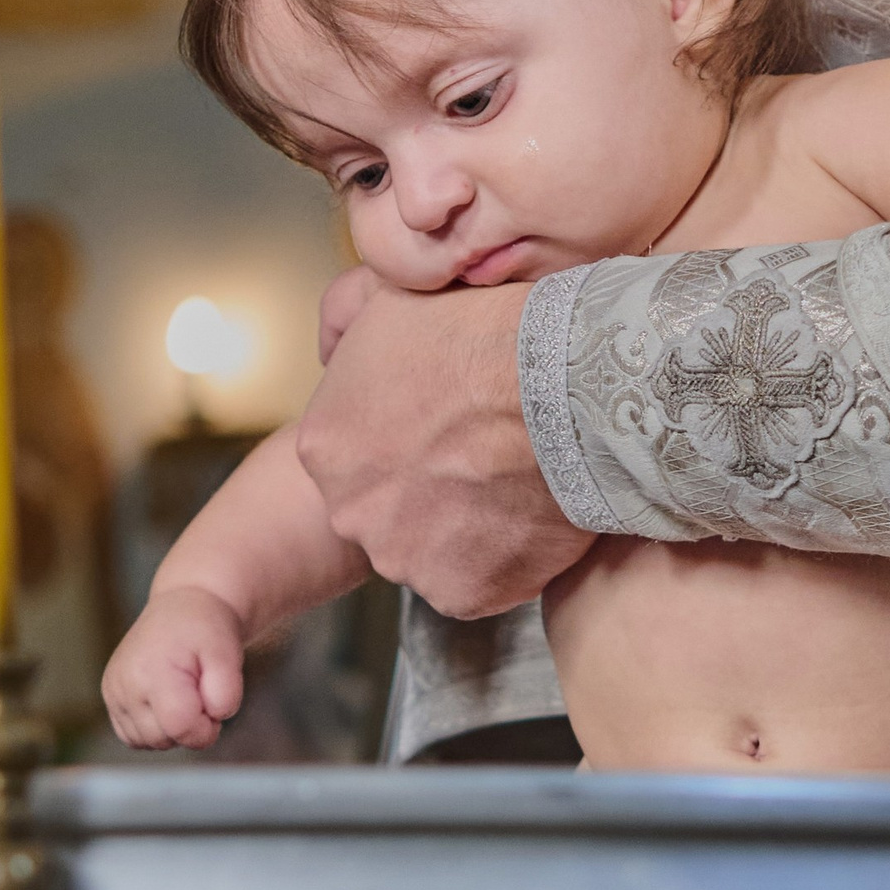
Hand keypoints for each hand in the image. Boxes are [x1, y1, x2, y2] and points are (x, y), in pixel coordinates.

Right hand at [102, 586, 244, 750]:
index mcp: (152, 671)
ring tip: (183, 694)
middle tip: (200, 693)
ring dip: (172, 730)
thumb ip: (227, 691)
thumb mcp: (228, 653)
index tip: (214, 704)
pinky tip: (167, 702)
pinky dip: (155, 728)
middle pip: (163, 739)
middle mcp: (124, 684)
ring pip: (148, 742)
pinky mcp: (110, 697)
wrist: (181, 609)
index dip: (206, 727)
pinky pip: (133, 736)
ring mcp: (113, 692)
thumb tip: (213, 717)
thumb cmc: (206, 630)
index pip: (180, 727)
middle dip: (190, 727)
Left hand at [295, 279, 591, 616]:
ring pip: (432, 547)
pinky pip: (480, 582)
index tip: (449, 416)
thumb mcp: (390, 296)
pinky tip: (533, 512)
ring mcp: (405, 558)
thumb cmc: (486, 331)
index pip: (358, 451)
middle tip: (484, 449)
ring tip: (515, 478)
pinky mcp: (462, 593)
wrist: (565, 383)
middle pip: (388, 505)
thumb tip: (332, 344)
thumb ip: (344, 319)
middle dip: (429, 485)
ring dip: (467, 525)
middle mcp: (351, 510)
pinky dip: (506, 558)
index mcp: (324, 444)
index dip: (408, 433)